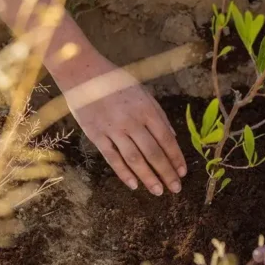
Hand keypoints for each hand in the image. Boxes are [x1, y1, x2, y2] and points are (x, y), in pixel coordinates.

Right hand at [64, 55, 186, 195]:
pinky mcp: (96, 135)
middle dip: (166, 172)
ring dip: (148, 177)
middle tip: (175, 188)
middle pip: (153, 152)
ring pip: (134, 159)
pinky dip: (124, 173)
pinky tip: (134, 185)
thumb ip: (158, 114)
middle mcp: (132, 121)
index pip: (166, 139)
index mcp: (146, 109)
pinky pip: (112, 158)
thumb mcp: (143, 92)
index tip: (182, 172)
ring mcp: (113, 129)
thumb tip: (172, 136)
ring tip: (158, 191)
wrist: (82, 73)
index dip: (176, 158)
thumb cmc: (116, 82)